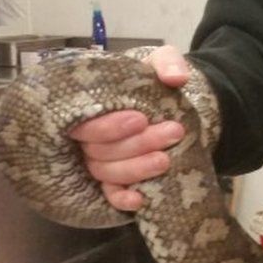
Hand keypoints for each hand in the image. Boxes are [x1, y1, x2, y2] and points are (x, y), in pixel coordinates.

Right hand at [68, 45, 189, 210]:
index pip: (85, 125)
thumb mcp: (163, 62)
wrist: (170, 99)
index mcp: (91, 107)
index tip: (141, 119)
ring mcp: (102, 159)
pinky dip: (121, 200)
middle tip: (173, 132)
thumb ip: (169, 63)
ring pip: (106, 173)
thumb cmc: (155, 79)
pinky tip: (139, 200)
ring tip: (166, 160)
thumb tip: (176, 78)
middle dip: (137, 145)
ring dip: (136, 169)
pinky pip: (110, 193)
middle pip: (99, 151)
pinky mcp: (116, 177)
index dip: (109, 127)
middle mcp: (90, 137)